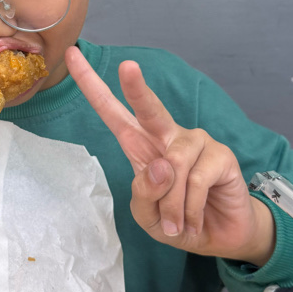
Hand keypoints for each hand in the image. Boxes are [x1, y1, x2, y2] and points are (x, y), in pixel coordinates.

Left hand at [65, 47, 274, 264]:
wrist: (219, 237)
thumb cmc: (176, 221)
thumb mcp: (147, 215)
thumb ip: (144, 194)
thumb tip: (162, 166)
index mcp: (140, 144)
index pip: (111, 110)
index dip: (91, 84)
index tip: (71, 55)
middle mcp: (167, 136)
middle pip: (149, 107)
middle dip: (136, 88)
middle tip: (127, 66)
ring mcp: (196, 142)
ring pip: (174, 166)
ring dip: (172, 205)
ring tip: (176, 224)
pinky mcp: (221, 155)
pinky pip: (196, 181)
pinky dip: (190, 209)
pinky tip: (194, 220)